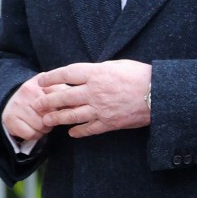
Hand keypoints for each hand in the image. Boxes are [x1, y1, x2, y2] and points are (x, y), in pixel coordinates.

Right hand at [2, 75, 68, 142]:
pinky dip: (36, 135)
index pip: (61, 97)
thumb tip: (81, 104)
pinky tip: (34, 128)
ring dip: (45, 128)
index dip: (66, 107)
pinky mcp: (10, 118)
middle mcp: (28, 91)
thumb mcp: (51, 89)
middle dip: (55, 119)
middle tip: (51, 117)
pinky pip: (31, 134)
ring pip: (42, 125)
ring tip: (41, 122)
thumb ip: (65, 93)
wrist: (9, 101)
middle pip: (53, 114)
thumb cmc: (37, 97)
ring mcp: (17, 104)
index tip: (67, 111)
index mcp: (42, 81)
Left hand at [33, 60, 151, 137]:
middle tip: (37, 104)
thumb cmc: (142, 75)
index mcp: (97, 73)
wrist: (159, 94)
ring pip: (71, 115)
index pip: (67, 74)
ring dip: (56, 118)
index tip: (41, 81)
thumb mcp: (119, 65)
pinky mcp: (109, 123)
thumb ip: (100, 70)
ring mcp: (100, 109)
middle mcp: (94, 91)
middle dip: (47, 101)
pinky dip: (78, 132)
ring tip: (46, 120)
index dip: (51, 77)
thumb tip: (87, 74)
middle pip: (63, 97)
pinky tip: (71, 133)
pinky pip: (88, 129)